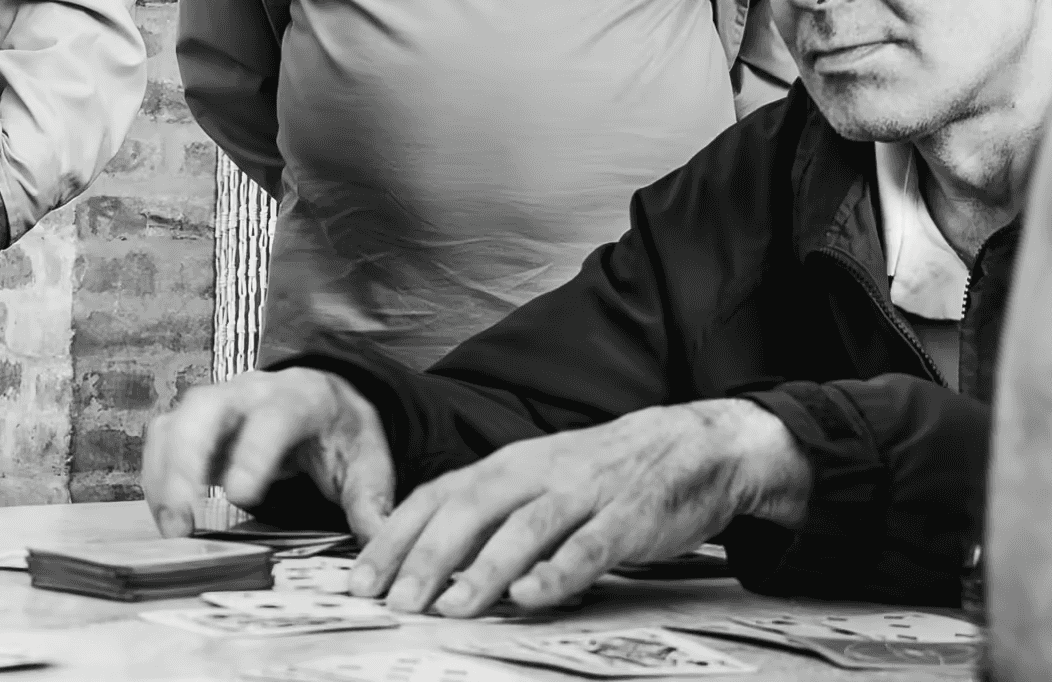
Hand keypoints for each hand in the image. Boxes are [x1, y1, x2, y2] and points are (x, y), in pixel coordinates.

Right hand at [141, 369, 395, 542]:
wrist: (325, 401)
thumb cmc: (343, 434)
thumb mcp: (368, 462)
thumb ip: (371, 500)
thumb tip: (380, 540)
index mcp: (301, 397)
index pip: (273, 417)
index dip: (254, 453)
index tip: (240, 496)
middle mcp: (250, 392)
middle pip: (206, 409)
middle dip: (188, 460)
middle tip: (184, 517)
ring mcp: (216, 404)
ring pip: (175, 423)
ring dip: (164, 475)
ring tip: (172, 528)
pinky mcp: (194, 424)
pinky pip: (162, 440)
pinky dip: (156, 478)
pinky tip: (167, 519)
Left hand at [351, 400, 809, 617]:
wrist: (692, 446)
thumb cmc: (602, 474)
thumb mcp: (535, 481)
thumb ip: (486, 514)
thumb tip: (420, 557)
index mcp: (508, 464)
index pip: (436, 496)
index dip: (395, 536)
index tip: (360, 579)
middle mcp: (538, 472)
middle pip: (470, 509)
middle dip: (426, 557)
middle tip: (394, 601)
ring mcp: (584, 493)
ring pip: (524, 528)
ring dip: (483, 569)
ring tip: (451, 606)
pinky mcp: (629, 517)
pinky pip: (590, 546)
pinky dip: (558, 571)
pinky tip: (531, 597)